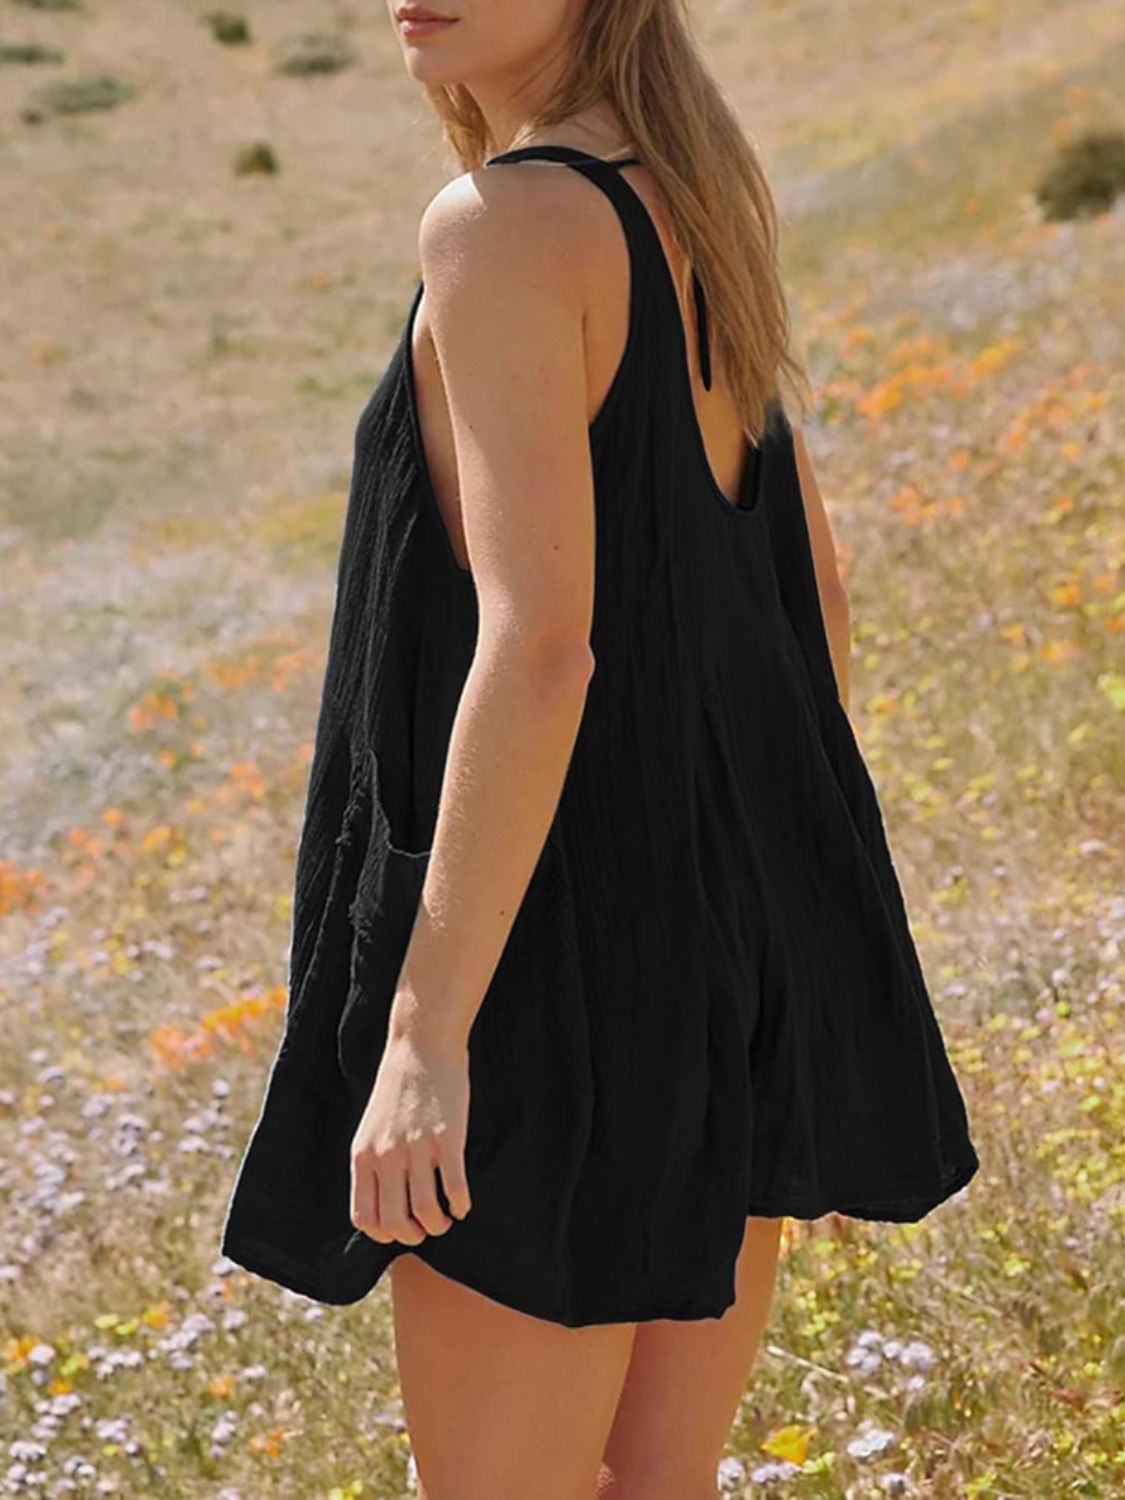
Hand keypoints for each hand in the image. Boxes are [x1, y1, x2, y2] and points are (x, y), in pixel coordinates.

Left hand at [349, 1021, 472, 1245]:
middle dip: (414, 1236)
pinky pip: (454, 1188)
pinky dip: (461, 1205)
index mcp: (363, 1155)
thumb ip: (373, 1164)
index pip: (365, 1219)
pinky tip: (463, 1204)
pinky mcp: (447, 1138)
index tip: (402, 1227)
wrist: (422, 1044)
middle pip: (396, 1223)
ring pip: (426, 1212)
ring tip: (446, 1218)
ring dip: (439, 1225)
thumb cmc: (399, 1088)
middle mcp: (385, 1155)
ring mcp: (417, 1147)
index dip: (385, 1234)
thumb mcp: (372, 1128)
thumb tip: (384, 1204)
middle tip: (427, 1227)